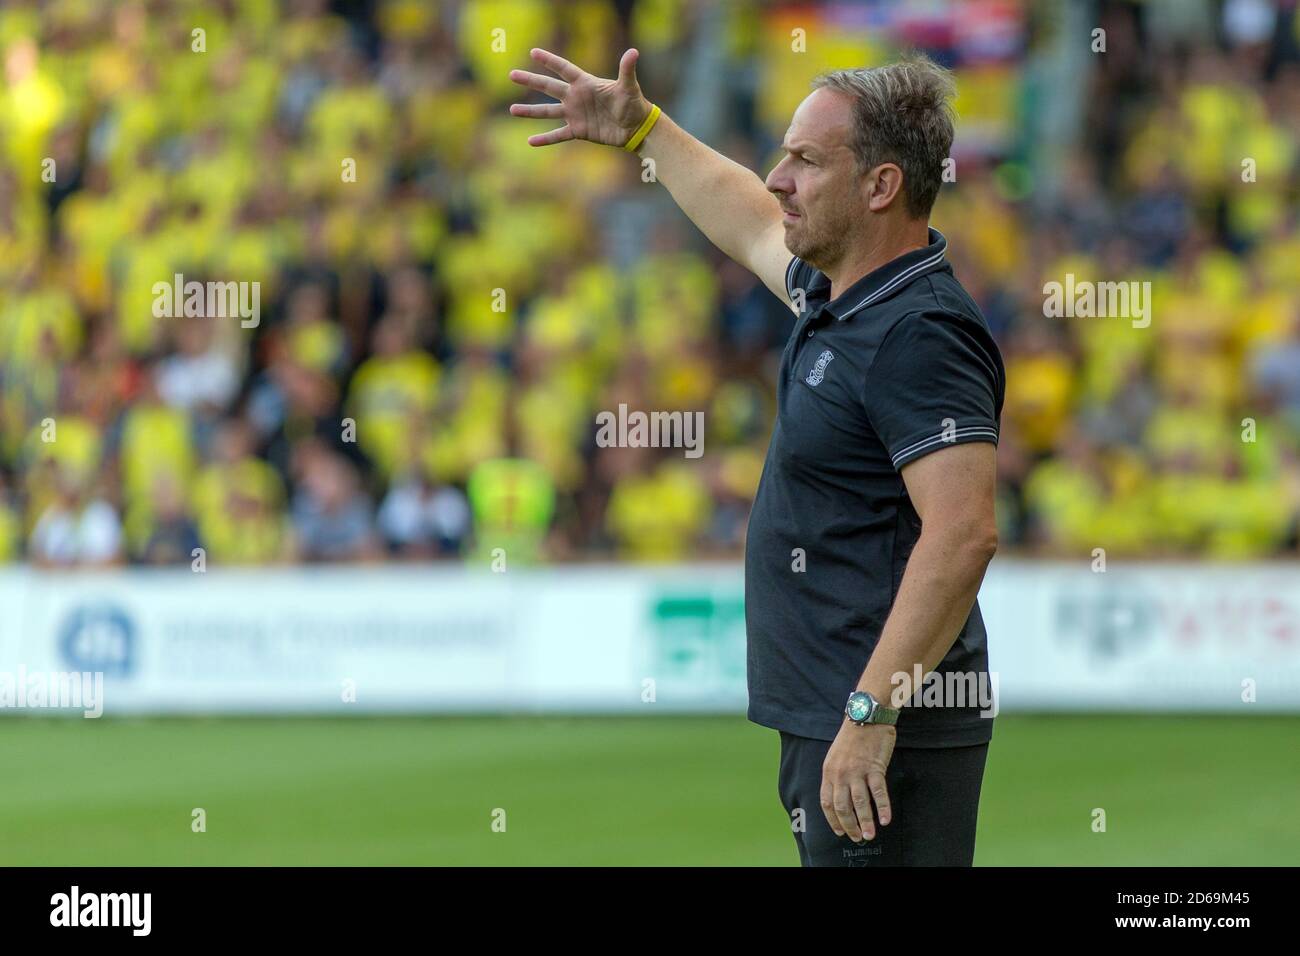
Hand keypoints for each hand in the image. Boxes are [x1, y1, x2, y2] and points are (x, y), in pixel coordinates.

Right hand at [508, 47, 651, 147]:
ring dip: (530, 112)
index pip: (564, 69)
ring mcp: (575, 114)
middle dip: (531, 81)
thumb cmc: (633, 103)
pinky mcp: (578, 131)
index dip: (550, 61)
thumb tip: (633, 52)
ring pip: (548, 111)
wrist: (635, 127)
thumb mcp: (628, 87)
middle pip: (549, 87)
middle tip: (512, 74)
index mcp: (585, 83)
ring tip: (512, 110)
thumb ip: (626, 70)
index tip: (533, 52)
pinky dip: (545, 139)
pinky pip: (558, 135)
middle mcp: (576, 97)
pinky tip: (531, 142)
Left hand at [820, 720, 895, 841]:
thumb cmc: (852, 737)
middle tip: (857, 837)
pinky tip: (886, 820)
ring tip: (870, 835)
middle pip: (842, 807)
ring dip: (865, 822)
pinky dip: (883, 808)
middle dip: (849, 826)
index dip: (833, 820)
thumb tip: (841, 799)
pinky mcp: (874, 768)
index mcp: (828, 771)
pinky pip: (879, 793)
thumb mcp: (836, 756)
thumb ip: (836, 776)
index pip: (827, 803)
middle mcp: (840, 774)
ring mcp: (857, 771)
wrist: (866, 716)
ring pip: (860, 803)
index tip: (840, 832)